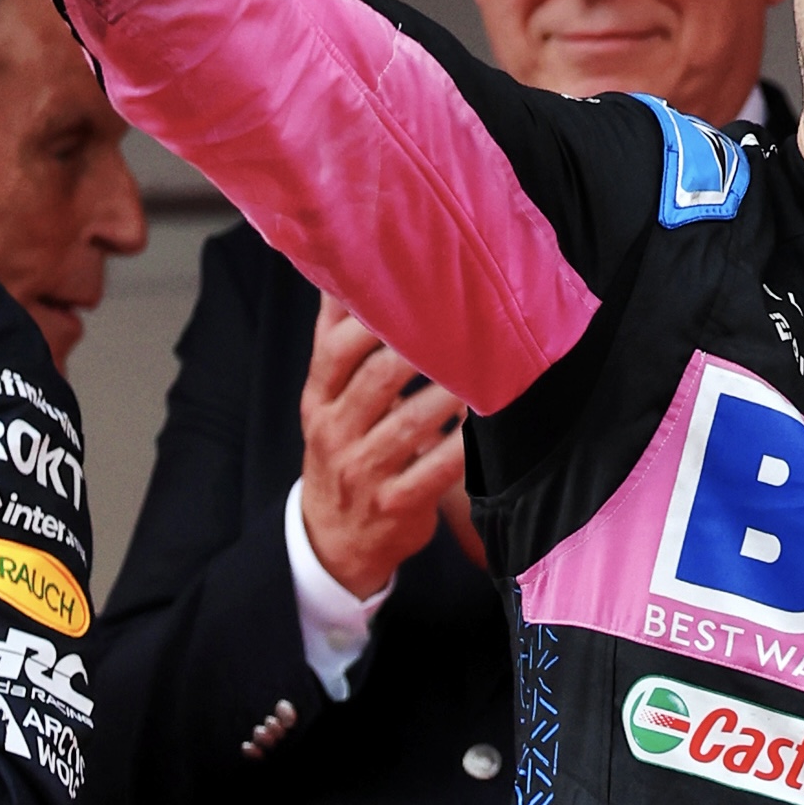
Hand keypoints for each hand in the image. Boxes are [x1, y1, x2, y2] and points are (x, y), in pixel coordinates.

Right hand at [300, 303, 465, 599]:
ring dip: (449, 392)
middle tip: (463, 319)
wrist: (333, 538)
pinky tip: (486, 424)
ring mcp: (362, 472)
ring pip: (408, 425)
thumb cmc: (342, 448)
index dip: (372, 319)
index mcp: (317, 399)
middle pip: (375, 380)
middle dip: (420, 347)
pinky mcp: (394, 506)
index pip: (335, 349)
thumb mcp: (326, 398)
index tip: (415, 288)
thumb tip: (341, 267)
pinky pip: (433, 472)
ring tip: (485, 365)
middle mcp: (334, 432)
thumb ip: (337, 338)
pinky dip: (461, 447)